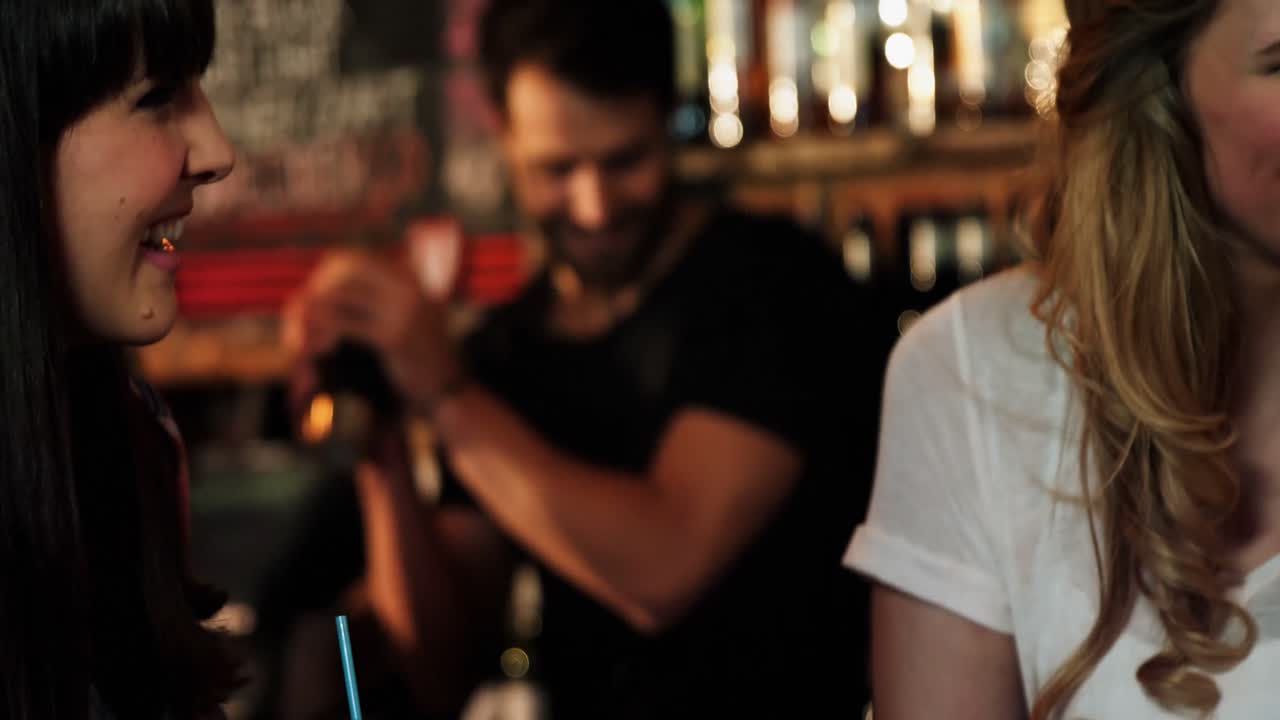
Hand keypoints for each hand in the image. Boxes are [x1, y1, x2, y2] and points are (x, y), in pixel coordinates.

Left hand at [282, 250, 463, 414]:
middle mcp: (409, 284)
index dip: (325, 276)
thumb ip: (374, 294)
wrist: (447, 388)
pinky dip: (323, 336)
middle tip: (301, 320)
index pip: (352, 259)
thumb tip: (315, 290)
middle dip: (314, 292)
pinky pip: (342, 325)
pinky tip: (323, 350)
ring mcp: (403, 308)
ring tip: (304, 339)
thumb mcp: (405, 314)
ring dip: (310, 318)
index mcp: (410, 273)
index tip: (312, 300)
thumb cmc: (418, 354)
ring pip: (336, 297)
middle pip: (341, 271)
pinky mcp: (394, 336)